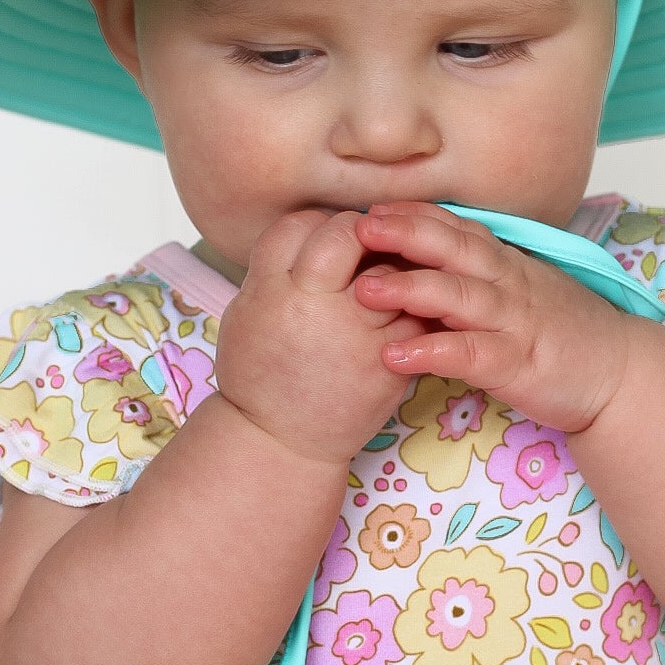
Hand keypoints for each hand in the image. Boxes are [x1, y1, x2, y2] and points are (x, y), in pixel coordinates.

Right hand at [214, 209, 427, 466]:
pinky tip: (403, 308)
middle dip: (363, 232)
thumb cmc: (261, 374)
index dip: (320, 224)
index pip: (303, 223)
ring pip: (393, 269)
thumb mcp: (249, 310)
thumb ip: (279, 267)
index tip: (327, 240)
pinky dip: (415, 304)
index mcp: (271, 289)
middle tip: (364, 248)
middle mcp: (313, 304)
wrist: (282, 441)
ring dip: (395, 265)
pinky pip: (416, 312)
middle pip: (350, 234)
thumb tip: (316, 228)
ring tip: (387, 278)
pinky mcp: (388, 360)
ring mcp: (355, 332)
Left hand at [351, 202, 632, 433]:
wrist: (619, 372)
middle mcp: (509, 283)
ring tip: (363, 288)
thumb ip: (478, 275)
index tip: (372, 206)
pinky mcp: (517, 362)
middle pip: (453, 248)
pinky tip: (395, 355)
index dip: (414, 215)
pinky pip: (470, 353)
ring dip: (410, 288)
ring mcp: (514, 320)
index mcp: (506, 264)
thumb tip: (424, 262)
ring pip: (459, 295)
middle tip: (357, 225)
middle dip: (405, 233)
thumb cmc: (563, 332)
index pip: (457, 228)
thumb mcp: (519, 291)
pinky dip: (432, 351)